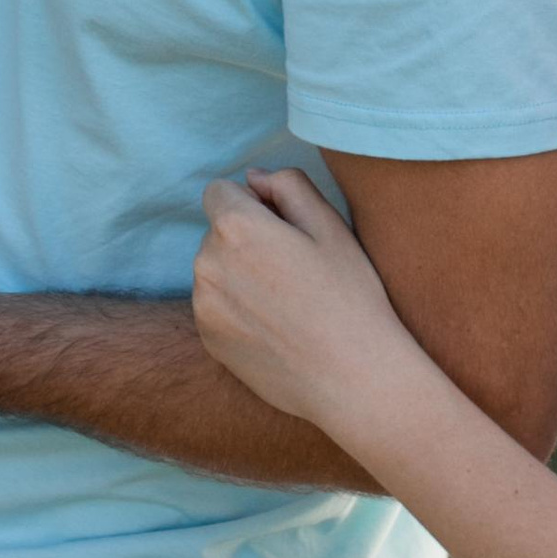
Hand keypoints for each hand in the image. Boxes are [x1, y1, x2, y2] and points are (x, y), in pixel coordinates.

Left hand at [192, 168, 420, 444]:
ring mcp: (204, 305)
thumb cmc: (349, 296)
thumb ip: (288, 185)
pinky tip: (276, 327)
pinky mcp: (208, 339)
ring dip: (239, 274)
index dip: (254, 203)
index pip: (220, 191)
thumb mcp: (330, 225)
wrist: (352, 378)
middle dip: (247, 239)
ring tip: (287, 302)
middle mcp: (207, 263)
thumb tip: (254, 179)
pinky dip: (236, 308)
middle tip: (295, 269)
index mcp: (236, 228)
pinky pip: (216, 305)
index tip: (285, 230)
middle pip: (218, 232)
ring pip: (216, 269)